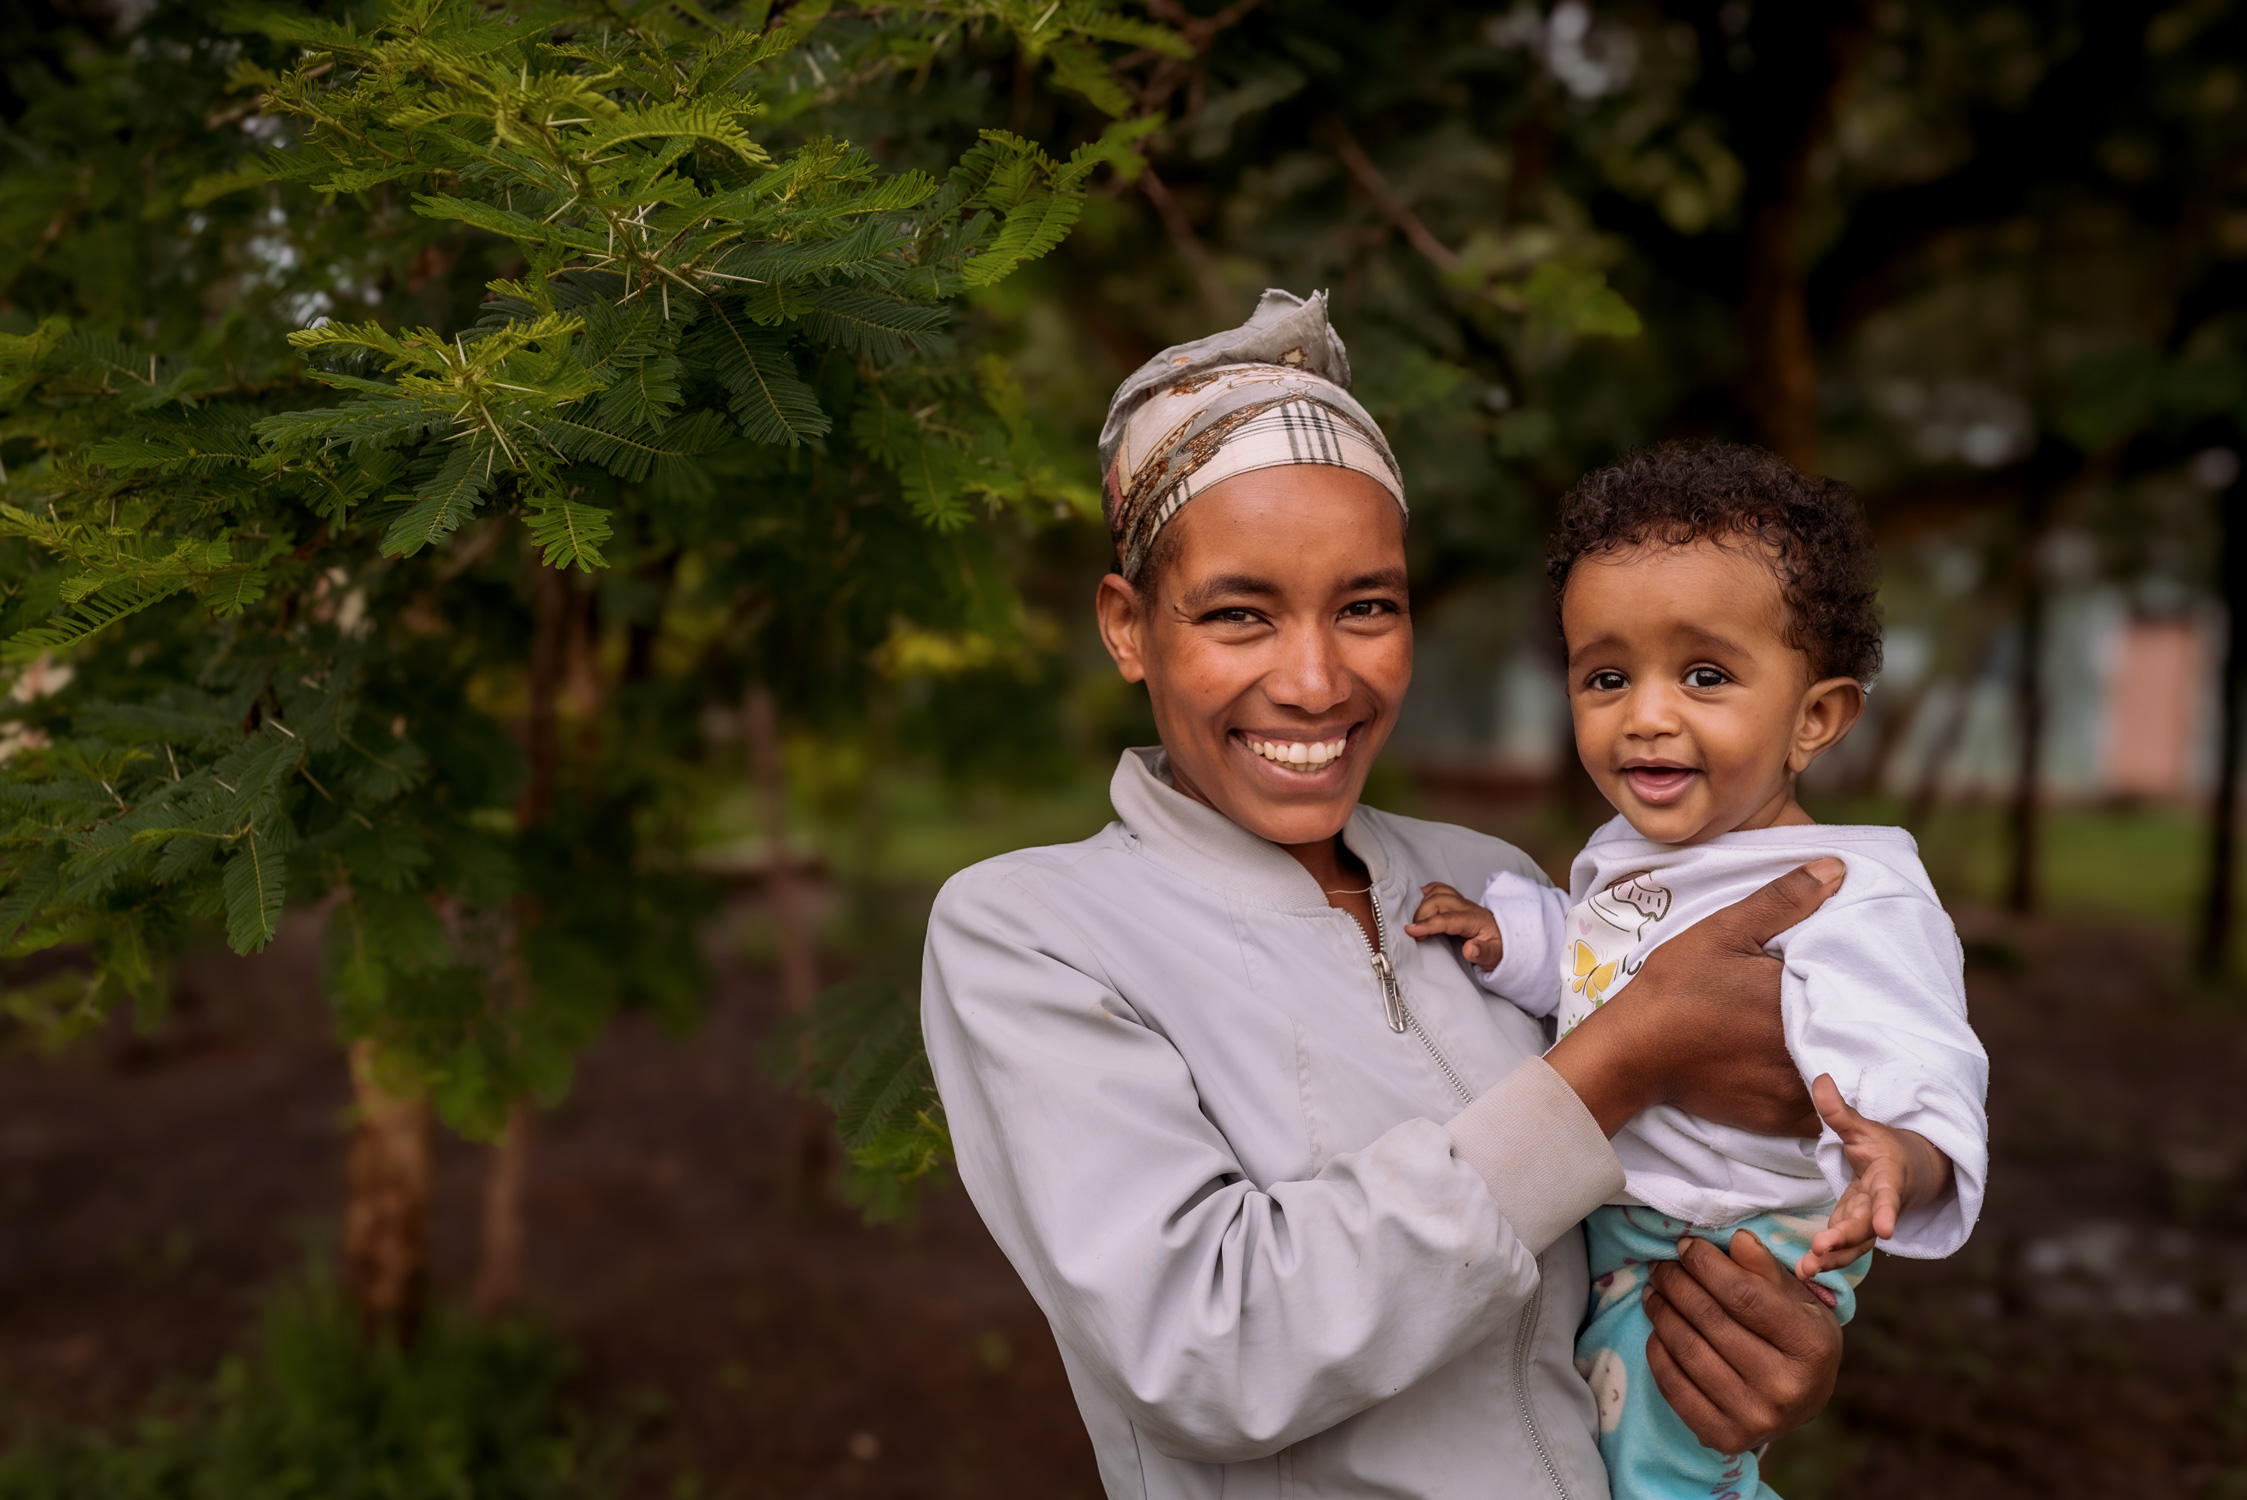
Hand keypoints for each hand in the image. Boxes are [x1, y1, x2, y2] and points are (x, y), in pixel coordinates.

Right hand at [1404, 881, 1502, 968]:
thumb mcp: (1495, 957)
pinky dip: (1428, 892)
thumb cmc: (1497, 949)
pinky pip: (1441, 889)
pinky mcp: (1457, 902)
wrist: (1504, 941)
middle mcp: (1467, 907)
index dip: (1427, 924)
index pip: (1447, 919)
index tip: (1411, 931)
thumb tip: (1470, 949)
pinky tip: (1421, 899)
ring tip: (1417, 921)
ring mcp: (1461, 903)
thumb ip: (1484, 953)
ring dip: (1423, 903)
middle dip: (1421, 914)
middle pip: (1439, 900)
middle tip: (1415, 933)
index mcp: (1475, 920)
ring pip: (1438, 892)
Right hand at [1545, 859, 1843, 1137]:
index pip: (1862, 992)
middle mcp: (1810, 1053)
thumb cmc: (1676, 988)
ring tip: (1844, 1040)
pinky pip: (1826, 1111)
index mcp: (1802, 1001)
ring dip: (1849, 1061)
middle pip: (1861, 1039)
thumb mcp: (1723, 932)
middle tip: (1859, 1006)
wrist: (1631, 1055)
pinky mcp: (1783, 1122)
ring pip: (1849, 1080)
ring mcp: (1799, 1094)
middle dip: (1864, 1024)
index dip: (1869, 983)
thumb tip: (1839, 869)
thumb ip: (1783, 900)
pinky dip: (1830, 1097)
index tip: (1869, 973)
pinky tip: (1816, 1073)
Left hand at [1646, 1230, 1842, 1454]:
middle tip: (1661, 1266)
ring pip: (1688, 1349)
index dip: (1706, 1265)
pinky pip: (1674, 1385)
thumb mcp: (1796, 1298)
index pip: (1743, 1295)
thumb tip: (1736, 1239)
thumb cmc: (1796, 1336)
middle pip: (1710, 1320)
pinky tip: (1657, 1329)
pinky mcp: (1725, 1437)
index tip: (1685, 1247)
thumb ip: (1765, 1268)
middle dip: (1677, 1283)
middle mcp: (1786, 1387)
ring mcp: (1755, 1417)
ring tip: (1653, 1291)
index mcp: (1810, 1346)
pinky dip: (1658, 1351)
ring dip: (1661, 1312)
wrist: (1801, 1400)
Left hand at [1795, 1074, 1952, 1277]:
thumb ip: (1839, 1111)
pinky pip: (1844, 1248)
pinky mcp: (1855, 1229)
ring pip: (1855, 1244)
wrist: (1910, 1171)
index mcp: (1888, 1179)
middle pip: (1866, 1227)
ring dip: (1832, 1258)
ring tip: (1806, 1271)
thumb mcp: (1863, 1127)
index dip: (1887, 1213)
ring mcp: (1868, 1222)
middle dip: (1844, 1239)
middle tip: (1821, 1250)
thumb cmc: (1885, 1148)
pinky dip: (1827, 1260)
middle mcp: (1881, 1206)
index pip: (1888, 1198)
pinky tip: (1803, 1271)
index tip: (1886, 1231)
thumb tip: (1819, 1079)